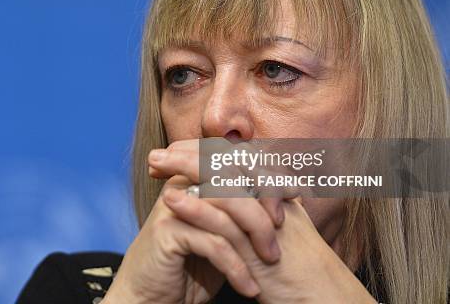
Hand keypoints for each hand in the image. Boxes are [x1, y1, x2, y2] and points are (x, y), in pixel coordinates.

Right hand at [103, 140, 282, 303]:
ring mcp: (172, 204)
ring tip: (272, 260)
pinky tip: (249, 287)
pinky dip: (237, 267)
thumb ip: (244, 205)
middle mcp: (182, 183)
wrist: (154, 294)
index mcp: (195, 175)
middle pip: (233, 177)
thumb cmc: (193, 263)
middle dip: (264, 201)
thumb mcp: (224, 230)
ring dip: (255, 235)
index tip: (296, 192)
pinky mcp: (166, 231)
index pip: (235, 159)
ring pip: (226, 206)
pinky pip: (213, 242)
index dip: (266, 171)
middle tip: (284, 229)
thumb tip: (289, 184)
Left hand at [150, 140, 376, 302]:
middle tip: (155, 155)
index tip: (170, 154)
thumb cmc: (293, 266)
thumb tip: (222, 192)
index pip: (230, 158)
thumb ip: (251, 206)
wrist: (320, 295)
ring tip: (154, 166)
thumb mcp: (269, 228)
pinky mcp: (256, 241)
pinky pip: (223, 217)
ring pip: (220, 180)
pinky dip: (195, 206)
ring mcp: (262, 215)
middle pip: (223, 161)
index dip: (199, 153)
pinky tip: (171, 200)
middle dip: (187, 153)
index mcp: (270, 187)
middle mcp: (267, 194)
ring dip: (184, 169)